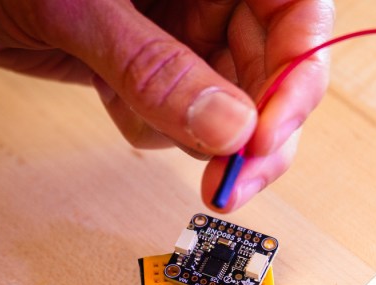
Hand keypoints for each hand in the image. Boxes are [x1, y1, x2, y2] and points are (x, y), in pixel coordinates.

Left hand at [0, 0, 334, 210]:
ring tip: (139, 114)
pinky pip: (182, 119)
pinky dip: (152, 127)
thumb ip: (156, 67)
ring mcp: (183, 31)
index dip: (297, 75)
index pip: (295, 13)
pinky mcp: (155, 67)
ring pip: (231, 107)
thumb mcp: (78, 6)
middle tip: (234, 178)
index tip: (268, 133)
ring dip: (194, 134)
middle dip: (255, 131)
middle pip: (274, 70)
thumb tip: (229, 128)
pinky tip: (117, 103)